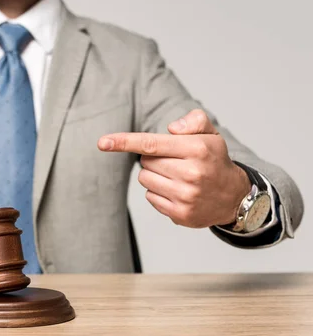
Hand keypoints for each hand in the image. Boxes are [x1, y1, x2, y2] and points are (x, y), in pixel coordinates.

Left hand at [97, 109, 250, 227]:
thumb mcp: (211, 135)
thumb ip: (193, 121)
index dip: (124, 142)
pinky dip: (158, 193)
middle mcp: (191, 173)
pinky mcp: (180, 214)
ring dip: (154, 175)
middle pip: (145, 162)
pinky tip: (177, 191)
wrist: (233, 197)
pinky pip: (150, 197)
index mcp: (196, 149)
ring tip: (176, 176)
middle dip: (154, 159)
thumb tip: (171, 129)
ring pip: (145, 179)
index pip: (151, 143)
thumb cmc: (214, 161)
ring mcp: (185, 196)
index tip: (102, 142)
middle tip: (174, 161)